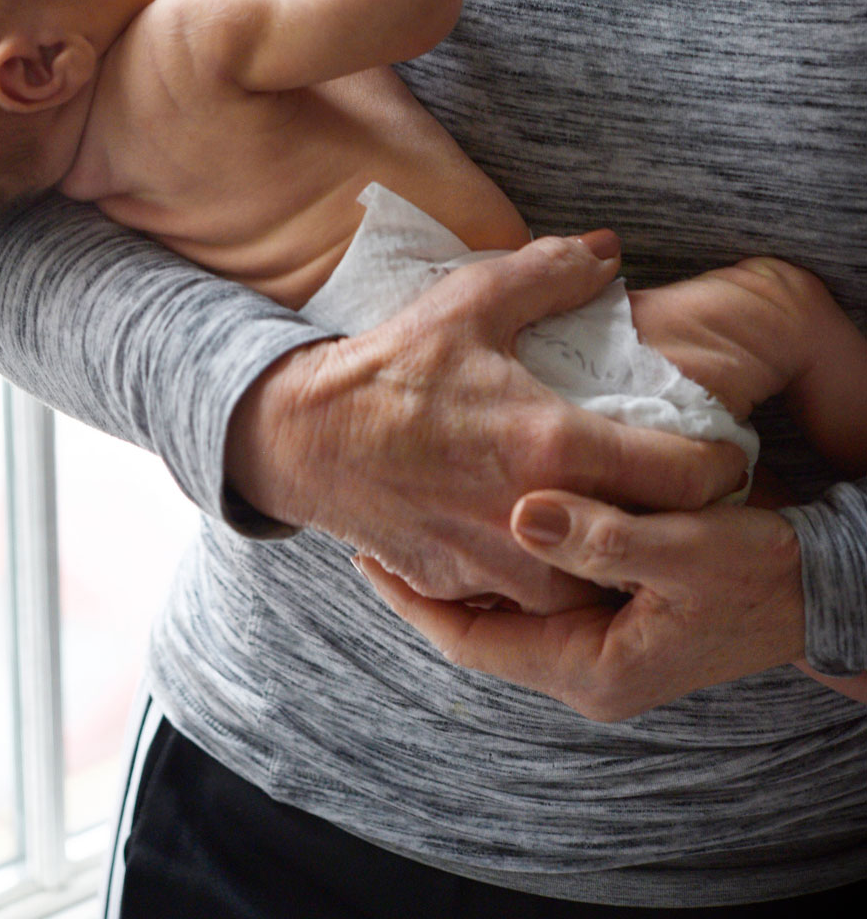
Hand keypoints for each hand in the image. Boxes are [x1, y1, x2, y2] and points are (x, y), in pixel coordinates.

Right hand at [226, 232, 748, 612]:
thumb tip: (610, 250)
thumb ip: (550, 272)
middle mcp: (539, 518)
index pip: (683, 477)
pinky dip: (545, 576)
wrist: (305, 435)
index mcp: (554, 444)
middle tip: (674, 490)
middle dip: (672, 519)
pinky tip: (539, 539)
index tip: (722, 452)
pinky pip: (530, 601)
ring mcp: (500, 564)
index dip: (718, 466)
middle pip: (650, 543)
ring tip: (610, 521)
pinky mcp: (464, 588)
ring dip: (609, 558)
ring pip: (593, 585)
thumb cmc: (393, 368)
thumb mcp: (471, 301)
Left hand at [357, 489, 805, 719]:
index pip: (471, 642)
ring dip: (463, 569)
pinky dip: (505, 562)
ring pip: (506, 612)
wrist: (820, 590)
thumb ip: (603, 536)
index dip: (413, 598)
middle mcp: (587, 669)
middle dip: (427, 581)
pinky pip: (537, 596)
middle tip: (373, 523)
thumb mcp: (684, 550)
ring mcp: (602, 649)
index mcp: (591, 667)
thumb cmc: (759, 574)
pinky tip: (483, 516)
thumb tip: (520, 515)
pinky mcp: (616, 621)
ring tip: (411, 514)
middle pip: (479, 631)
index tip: (363, 550)